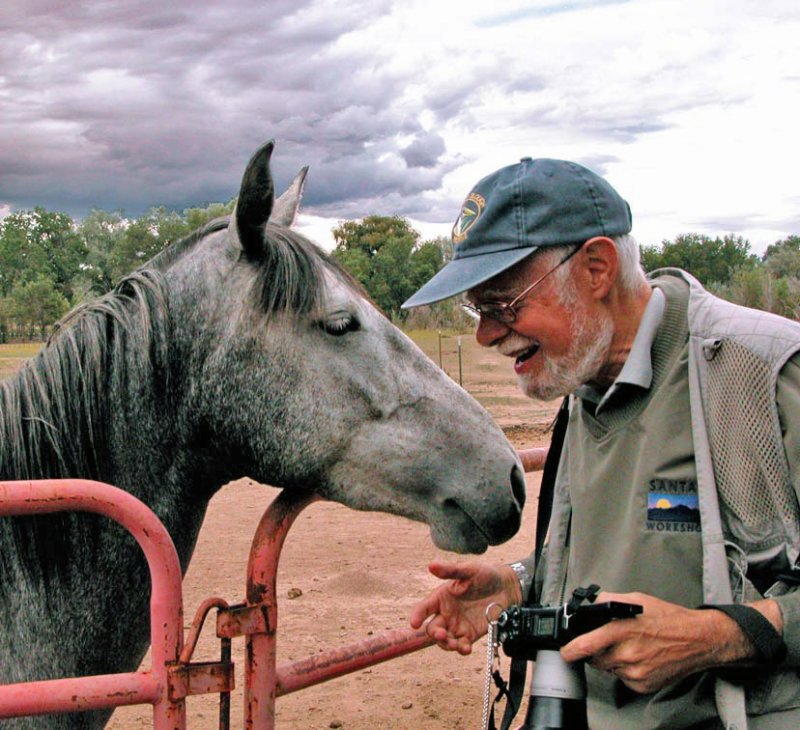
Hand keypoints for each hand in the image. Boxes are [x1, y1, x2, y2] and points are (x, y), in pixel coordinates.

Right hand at [409, 561, 520, 654]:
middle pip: (432, 628)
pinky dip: (462, 649)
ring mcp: (457, 625)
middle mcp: (446, 613)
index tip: (414, 623)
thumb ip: (450, 570)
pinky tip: (466, 648)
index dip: (417, 615)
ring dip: (446, 645)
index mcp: (441, 597)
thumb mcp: (468, 570)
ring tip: (454, 645)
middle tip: (441, 634)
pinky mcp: (470, 635)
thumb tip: (431, 565)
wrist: (506, 587)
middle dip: (434, 634)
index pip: (424, 608)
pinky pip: (462, 645)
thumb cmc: (485, 575)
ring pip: (445, 641)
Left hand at [560, 591, 778, 693]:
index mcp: (622, 630)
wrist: (697, 640)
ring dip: (612, 660)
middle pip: (595, 659)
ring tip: (629, 646)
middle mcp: (627, 654)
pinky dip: (625, 670)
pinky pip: (623, 679)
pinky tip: (639, 658)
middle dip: (596, 651)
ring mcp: (636, 672)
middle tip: (609, 641)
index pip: (587, 645)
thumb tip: (588, 605)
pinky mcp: (643, 685)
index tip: (565, 652)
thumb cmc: (666, 618)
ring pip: (609, 669)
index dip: (571, 650)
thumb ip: (608, 601)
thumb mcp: (635, 600)